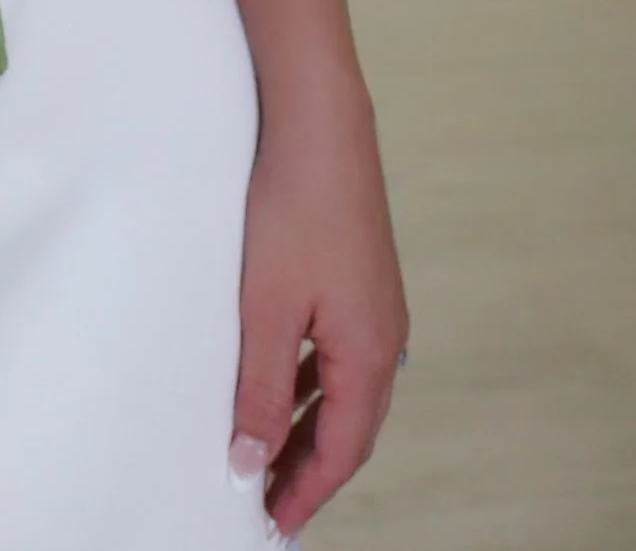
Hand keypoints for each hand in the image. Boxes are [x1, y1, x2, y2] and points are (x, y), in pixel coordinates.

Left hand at [231, 81, 409, 538]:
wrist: (320, 125)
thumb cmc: (292, 208)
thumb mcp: (266, 307)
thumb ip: (259, 387)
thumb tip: (251, 457)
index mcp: (368, 355)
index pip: (340, 450)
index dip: (305, 490)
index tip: (272, 524)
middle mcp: (384, 339)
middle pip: (349, 428)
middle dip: (309, 468)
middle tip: (268, 502)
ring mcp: (375, 308)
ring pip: (344, 391)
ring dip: (309, 426)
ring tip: (268, 454)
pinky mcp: (360, 280)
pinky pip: (338, 353)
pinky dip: (311, 383)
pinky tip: (281, 382)